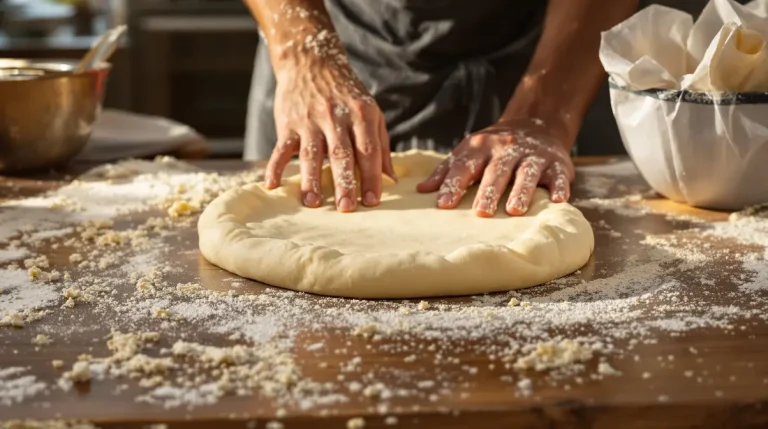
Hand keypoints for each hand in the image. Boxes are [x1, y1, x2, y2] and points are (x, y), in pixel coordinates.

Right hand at [264, 54, 394, 211]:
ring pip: (311, 154)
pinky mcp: (288, 123)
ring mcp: (310, 120)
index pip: (368, 150)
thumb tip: (390, 178)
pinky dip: (275, 167)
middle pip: (341, 154)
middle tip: (346, 208)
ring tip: (313, 203)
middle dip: (344, 183)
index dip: (371, 176)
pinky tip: (272, 185)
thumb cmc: (346, 94)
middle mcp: (336, 117)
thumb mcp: (370, 112)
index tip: (372, 201)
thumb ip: (380, 144)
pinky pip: (281, 148)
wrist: (311, 62)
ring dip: (311, 180)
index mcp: (361, 115)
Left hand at [416, 118, 573, 216]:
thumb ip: (447, 171)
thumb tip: (422, 191)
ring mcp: (533, 156)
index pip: (465, 166)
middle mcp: (507, 149)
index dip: (454, 184)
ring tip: (514, 210)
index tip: (444, 204)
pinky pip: (559, 176)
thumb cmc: (495, 147)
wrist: (536, 124)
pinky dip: (560, 187)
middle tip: (480, 213)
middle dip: (488, 191)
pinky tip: (558, 200)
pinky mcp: (557, 164)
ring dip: (521, 191)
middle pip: (496, 171)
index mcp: (481, 147)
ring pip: (527, 173)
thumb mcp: (469, 151)